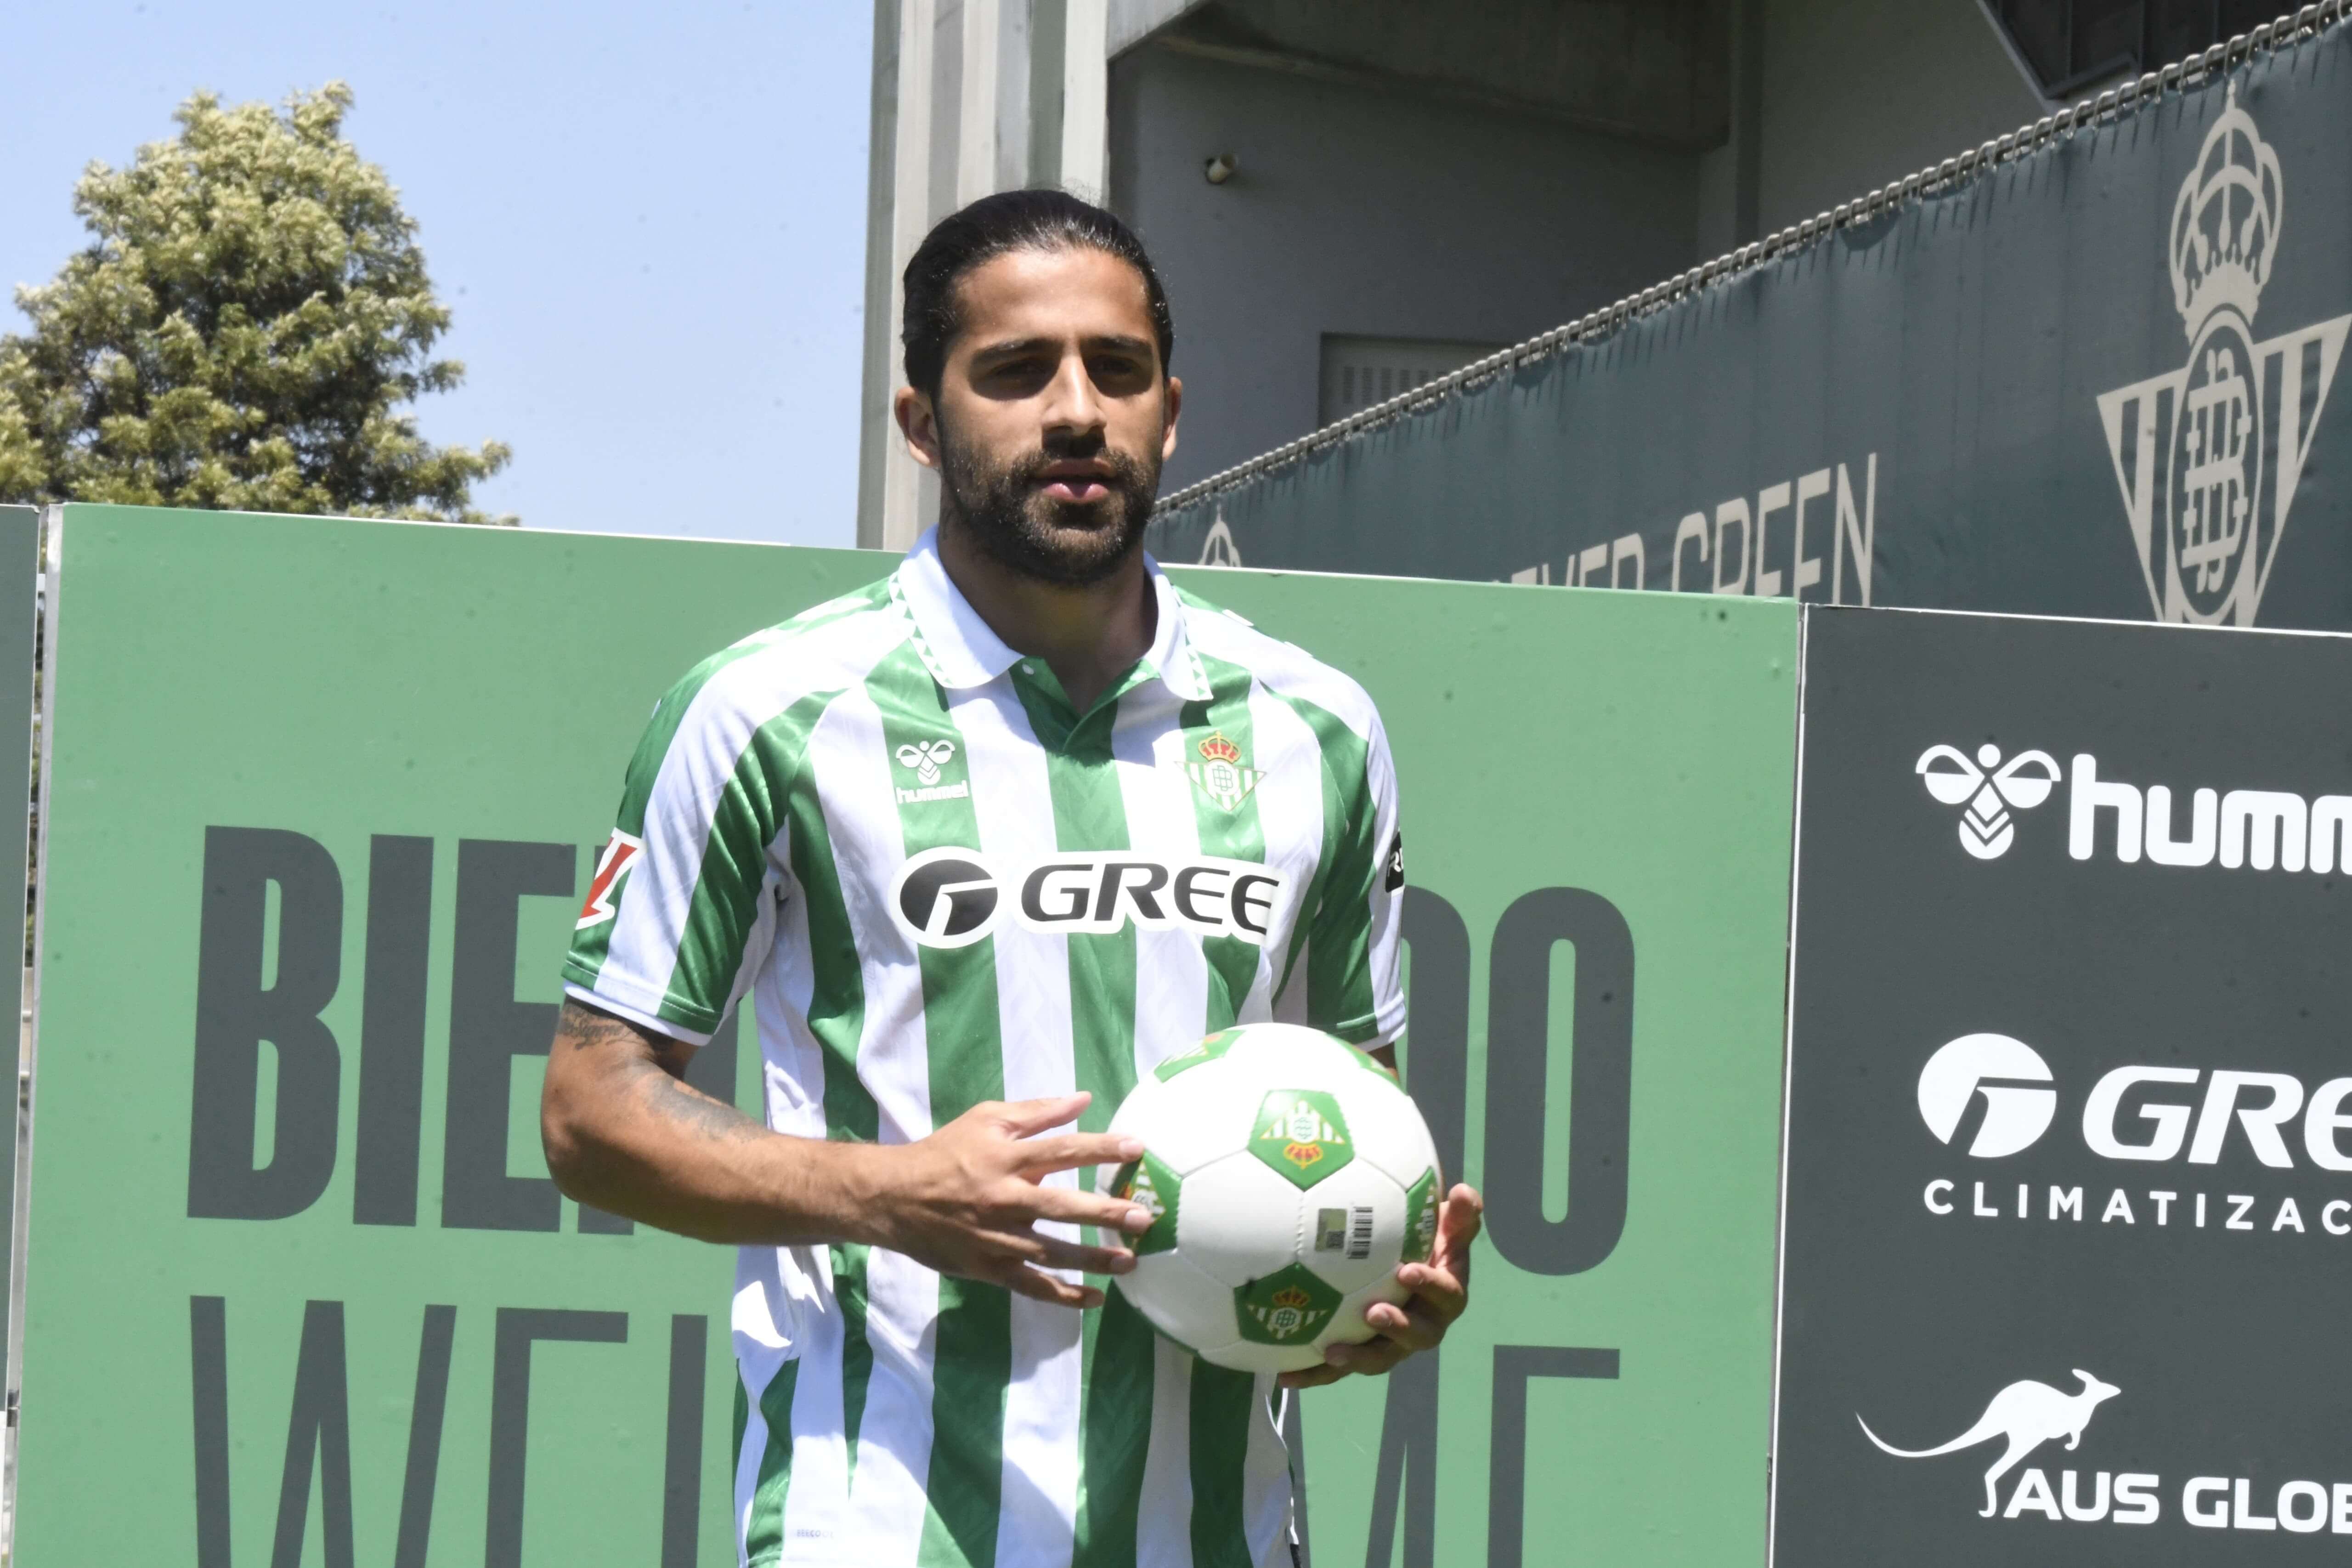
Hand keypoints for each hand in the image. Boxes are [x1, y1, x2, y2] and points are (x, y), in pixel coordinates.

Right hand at [867, 1093, 1152, 1307]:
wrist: (893, 1197)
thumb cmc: (946, 1152)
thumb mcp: (986, 1119)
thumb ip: (1036, 1111)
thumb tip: (1083, 1099)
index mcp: (1005, 1158)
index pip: (1062, 1150)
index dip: (1101, 1149)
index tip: (1136, 1149)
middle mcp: (1003, 1199)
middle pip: (1061, 1207)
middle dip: (1104, 1213)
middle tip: (1143, 1217)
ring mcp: (996, 1238)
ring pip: (1051, 1253)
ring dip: (1092, 1260)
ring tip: (1130, 1262)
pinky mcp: (987, 1268)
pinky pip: (1030, 1286)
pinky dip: (1062, 1296)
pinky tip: (1094, 1299)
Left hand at [1278, 1184, 1480, 1388]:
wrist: (1410, 1269)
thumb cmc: (1429, 1243)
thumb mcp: (1448, 1227)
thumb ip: (1459, 1213)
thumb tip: (1462, 1191)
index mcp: (1447, 1296)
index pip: (1446, 1294)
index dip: (1430, 1285)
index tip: (1407, 1271)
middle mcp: (1424, 1325)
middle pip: (1418, 1336)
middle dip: (1397, 1328)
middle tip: (1374, 1313)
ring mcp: (1393, 1343)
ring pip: (1379, 1358)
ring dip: (1358, 1358)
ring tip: (1331, 1353)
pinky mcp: (1364, 1353)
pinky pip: (1340, 1369)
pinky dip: (1315, 1374)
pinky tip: (1286, 1376)